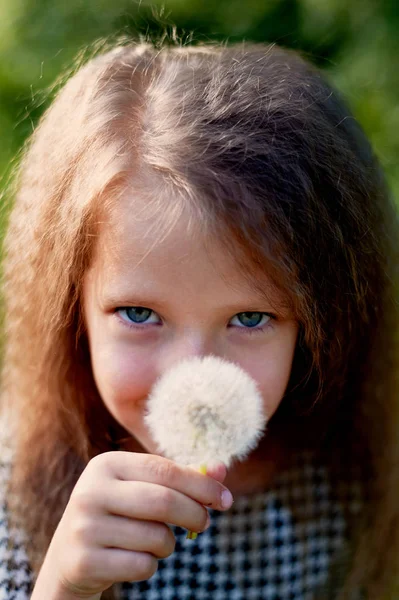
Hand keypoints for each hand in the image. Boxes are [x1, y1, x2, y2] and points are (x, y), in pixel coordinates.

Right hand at [42, 452, 232, 597]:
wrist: (70, 558)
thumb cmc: (119, 515)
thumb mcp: (142, 490)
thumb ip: (180, 479)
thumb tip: (221, 469)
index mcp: (106, 465)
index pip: (163, 469)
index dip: (200, 484)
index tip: (225, 499)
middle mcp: (90, 491)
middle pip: (163, 501)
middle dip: (194, 514)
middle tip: (205, 524)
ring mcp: (84, 527)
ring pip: (156, 537)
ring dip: (168, 544)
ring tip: (154, 542)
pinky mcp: (84, 561)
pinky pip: (142, 565)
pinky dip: (151, 565)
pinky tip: (133, 559)